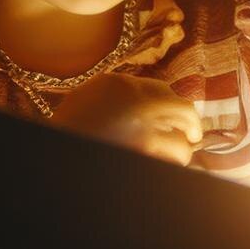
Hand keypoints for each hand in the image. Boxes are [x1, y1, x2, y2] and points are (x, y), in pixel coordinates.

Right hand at [50, 73, 203, 164]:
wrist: (55, 153)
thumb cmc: (65, 129)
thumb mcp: (84, 98)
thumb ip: (114, 95)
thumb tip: (140, 101)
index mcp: (117, 83)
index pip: (161, 89)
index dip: (170, 104)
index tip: (173, 115)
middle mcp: (136, 101)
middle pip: (182, 109)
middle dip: (192, 124)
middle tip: (194, 135)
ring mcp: (143, 130)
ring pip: (181, 143)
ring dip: (180, 152)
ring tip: (176, 157)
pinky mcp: (144, 153)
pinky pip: (170, 161)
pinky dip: (170, 165)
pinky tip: (165, 165)